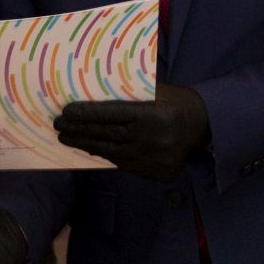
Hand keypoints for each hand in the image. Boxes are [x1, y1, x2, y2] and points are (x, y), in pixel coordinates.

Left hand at [54, 84, 208, 180]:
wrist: (205, 126)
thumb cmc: (175, 102)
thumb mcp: (156, 90)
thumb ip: (130, 93)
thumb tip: (94, 91)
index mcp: (153, 116)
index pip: (112, 115)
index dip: (87, 113)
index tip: (66, 111)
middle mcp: (152, 140)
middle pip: (107, 135)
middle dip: (79, 130)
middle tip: (58, 125)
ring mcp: (153, 159)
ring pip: (111, 152)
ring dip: (86, 144)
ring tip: (66, 137)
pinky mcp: (155, 173)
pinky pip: (123, 164)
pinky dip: (104, 154)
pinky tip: (89, 147)